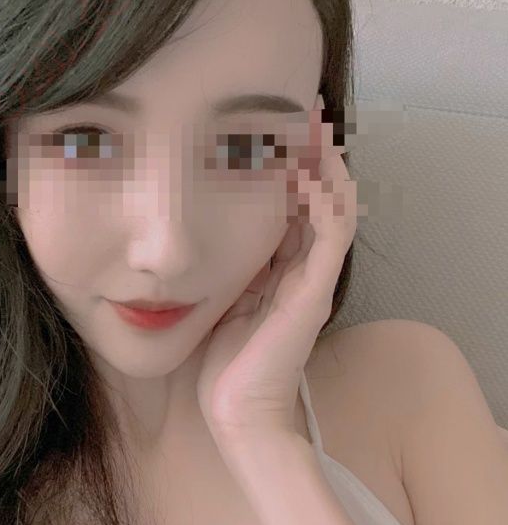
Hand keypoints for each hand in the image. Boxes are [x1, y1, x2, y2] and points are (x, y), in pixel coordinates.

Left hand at [196, 115, 359, 448]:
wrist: (236, 412)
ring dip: (325, 165)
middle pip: (317, 198)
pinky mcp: (315, 292)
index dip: (286, 167)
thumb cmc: (224, 364)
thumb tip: (192, 238)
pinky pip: (332, 234)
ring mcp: (313, 280)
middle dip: (311, 154)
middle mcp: (303, 270)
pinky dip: (326, 199)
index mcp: (280, 270)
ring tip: (313, 126)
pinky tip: (311, 169)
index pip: (291, 206)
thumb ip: (221, 270)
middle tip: (301, 112)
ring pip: (333, 207)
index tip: (267, 128)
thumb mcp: (220, 301)